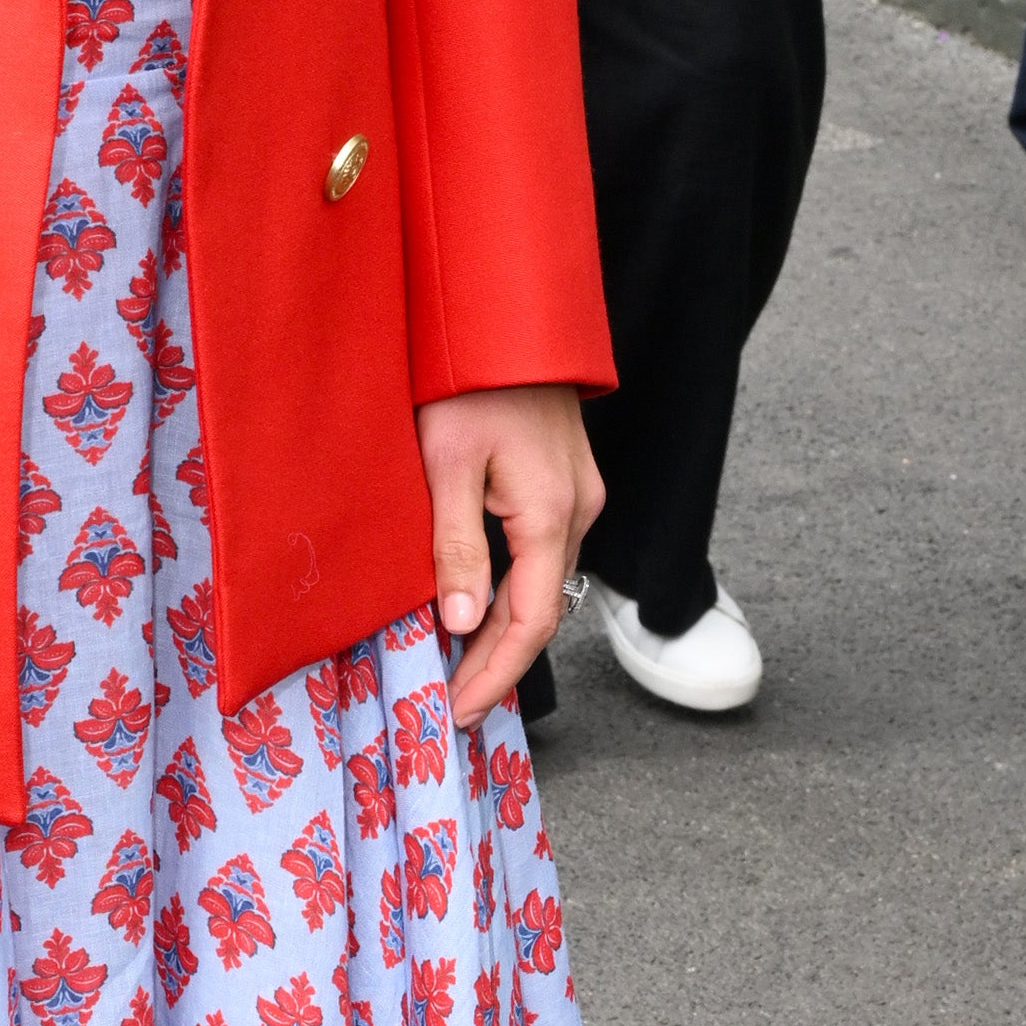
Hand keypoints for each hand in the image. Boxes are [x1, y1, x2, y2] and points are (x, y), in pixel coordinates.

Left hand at [419, 387, 602, 731]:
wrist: (505, 313)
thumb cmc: (468, 379)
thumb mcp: (446, 463)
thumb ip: (456, 545)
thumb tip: (460, 622)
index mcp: (552, 514)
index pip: (530, 622)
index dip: (495, 673)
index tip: (459, 711)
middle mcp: (579, 510)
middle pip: (541, 610)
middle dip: (497, 662)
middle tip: (452, 704)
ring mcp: (578, 495)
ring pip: (543, 583)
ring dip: (504, 628)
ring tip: (459, 667)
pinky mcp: (565, 481)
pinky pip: (542, 554)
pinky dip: (512, 591)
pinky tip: (479, 606)